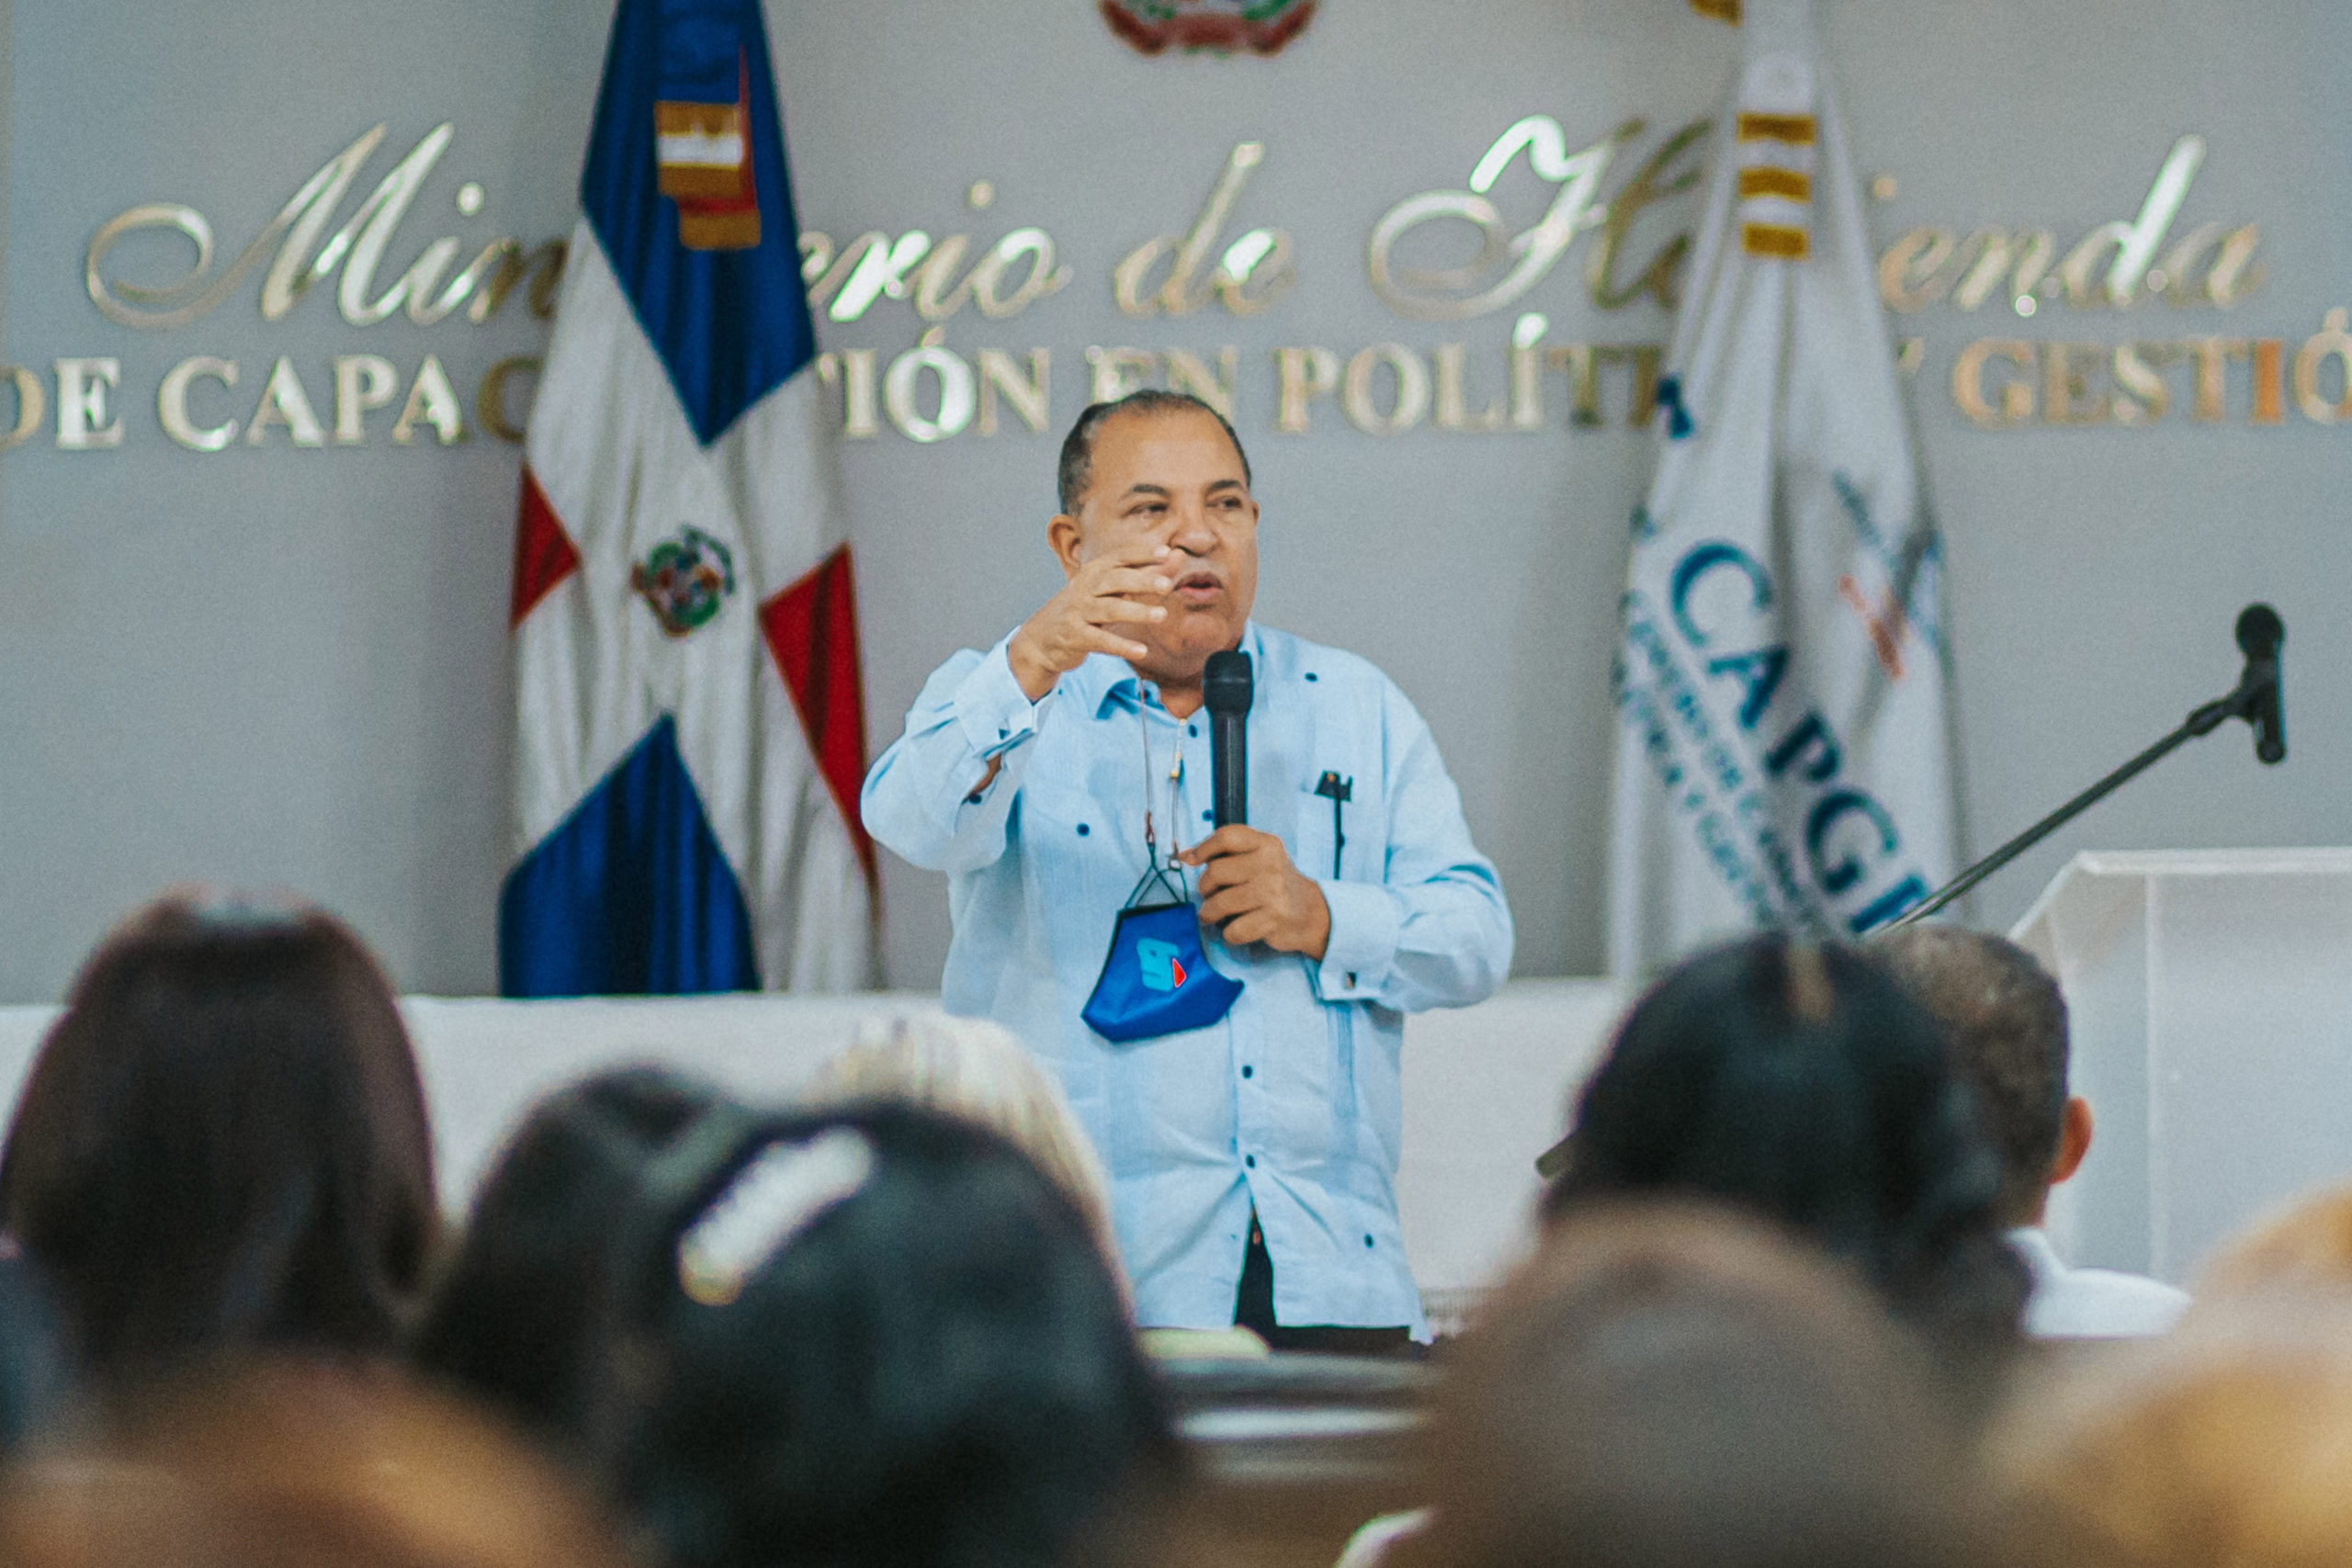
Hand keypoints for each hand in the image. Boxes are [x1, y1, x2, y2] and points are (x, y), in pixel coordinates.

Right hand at [1006, 542, 1174, 700]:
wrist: (1041, 638)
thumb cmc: (1085, 609)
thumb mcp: (1110, 590)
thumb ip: (1145, 574)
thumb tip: (1177, 556)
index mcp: (1095, 571)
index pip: (1120, 557)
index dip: (1142, 554)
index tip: (1166, 552)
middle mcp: (1085, 587)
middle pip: (1116, 580)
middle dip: (1141, 581)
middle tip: (1167, 585)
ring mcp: (1078, 611)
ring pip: (1109, 609)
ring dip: (1136, 612)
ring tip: (1161, 615)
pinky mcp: (1074, 636)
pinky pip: (1100, 640)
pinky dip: (1121, 646)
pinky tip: (1142, 651)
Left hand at [1179, 827, 1331, 959]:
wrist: (1311, 912)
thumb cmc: (1275, 883)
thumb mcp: (1258, 858)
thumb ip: (1225, 854)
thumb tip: (1184, 856)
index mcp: (1266, 844)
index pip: (1227, 837)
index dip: (1203, 848)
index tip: (1191, 860)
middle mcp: (1270, 865)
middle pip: (1215, 872)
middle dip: (1204, 886)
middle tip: (1210, 893)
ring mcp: (1273, 893)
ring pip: (1219, 903)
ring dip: (1209, 912)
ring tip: (1212, 914)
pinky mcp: (1273, 919)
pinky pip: (1233, 930)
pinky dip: (1229, 933)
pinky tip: (1236, 928)